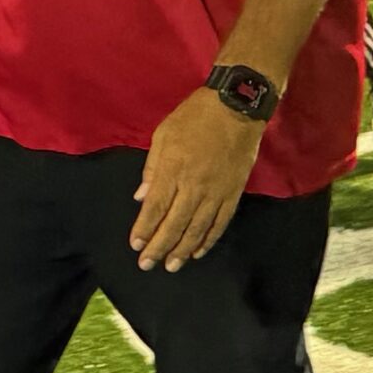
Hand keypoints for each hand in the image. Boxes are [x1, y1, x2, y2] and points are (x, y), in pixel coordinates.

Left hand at [132, 88, 265, 271]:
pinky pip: (220, 222)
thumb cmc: (195, 116)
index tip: (136, 246)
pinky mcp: (234, 192)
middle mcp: (194, 185)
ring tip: (171, 266)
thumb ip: (152, 167)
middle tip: (147, 265)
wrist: (237, 106)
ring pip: (197, 228)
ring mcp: (216, 191)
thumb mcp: (164, 133)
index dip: (144, 229)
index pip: (155, 207)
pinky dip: (209, 239)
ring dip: (182, 250)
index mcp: (173, 169)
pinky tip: (198, 251)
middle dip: (159, 247)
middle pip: (174, 224)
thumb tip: (141, 197)